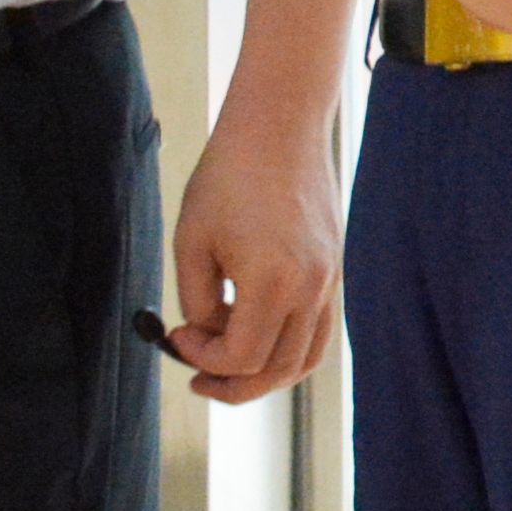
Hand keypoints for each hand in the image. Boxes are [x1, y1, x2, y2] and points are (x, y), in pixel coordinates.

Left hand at [160, 98, 341, 399]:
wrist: (280, 126)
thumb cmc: (228, 177)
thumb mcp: (192, 241)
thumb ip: (196, 300)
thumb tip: (206, 334)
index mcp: (272, 282)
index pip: (241, 358)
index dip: (201, 359)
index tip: (176, 334)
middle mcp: (311, 288)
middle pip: (278, 371)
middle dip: (233, 384)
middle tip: (198, 379)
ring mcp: (329, 280)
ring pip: (306, 359)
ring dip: (265, 375)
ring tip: (228, 369)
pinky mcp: (334, 269)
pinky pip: (318, 331)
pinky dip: (289, 348)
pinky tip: (256, 336)